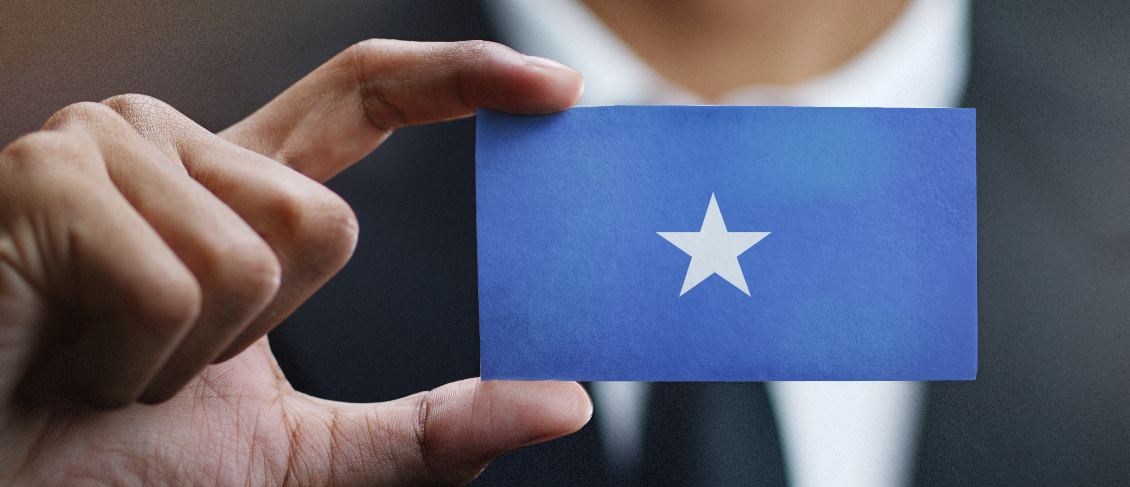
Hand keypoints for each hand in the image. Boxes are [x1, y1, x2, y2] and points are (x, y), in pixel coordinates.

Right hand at [0, 40, 588, 484]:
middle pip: (327, 220)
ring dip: (191, 356)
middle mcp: (172, 148)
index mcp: (232, 194)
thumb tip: (564, 403)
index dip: (458, 80)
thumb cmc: (108, 468)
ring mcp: (104, 148)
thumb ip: (430, 430)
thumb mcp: (302, 457)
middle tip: (155, 366)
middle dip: (260, 334)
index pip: (362, 100)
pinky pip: (177, 282)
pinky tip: (64, 358)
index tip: (555, 90)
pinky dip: (136, 362)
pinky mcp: (47, 176)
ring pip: (260, 251)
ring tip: (101, 363)